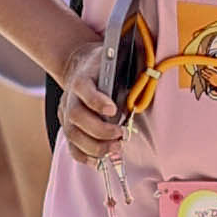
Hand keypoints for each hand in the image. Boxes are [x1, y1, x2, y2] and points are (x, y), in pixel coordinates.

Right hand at [55, 31, 125, 166]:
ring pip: (73, 135)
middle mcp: (70, 97)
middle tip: (121, 136)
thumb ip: (131, 61)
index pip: (84, 89)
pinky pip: (71, 146)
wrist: (80, 66)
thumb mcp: (117, 56)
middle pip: (76, 117)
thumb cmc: (105, 64)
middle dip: (99, 131)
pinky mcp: (68, 127)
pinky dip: (84, 156)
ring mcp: (66, 114)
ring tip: (116, 149)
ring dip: (95, 147)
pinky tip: (99, 160)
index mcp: (82, 78)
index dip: (96, 101)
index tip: (113, 110)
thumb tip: (151, 66)